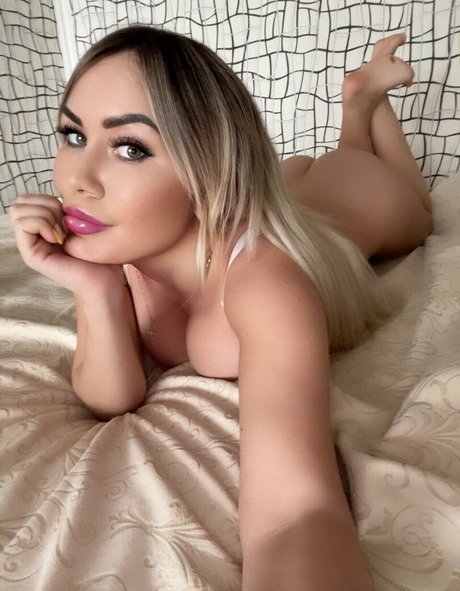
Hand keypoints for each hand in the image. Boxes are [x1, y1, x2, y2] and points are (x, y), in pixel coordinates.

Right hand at [9, 194, 124, 295]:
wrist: (106, 279)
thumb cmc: (100, 254)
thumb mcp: (83, 222)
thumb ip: (66, 209)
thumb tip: (59, 194)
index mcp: (42, 226)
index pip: (28, 198)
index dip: (49, 199)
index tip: (69, 216)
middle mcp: (32, 235)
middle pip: (19, 202)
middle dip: (44, 205)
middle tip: (63, 223)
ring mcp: (29, 245)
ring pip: (18, 210)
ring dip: (44, 215)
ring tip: (62, 232)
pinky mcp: (31, 255)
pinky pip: (23, 224)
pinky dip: (42, 224)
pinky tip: (59, 238)